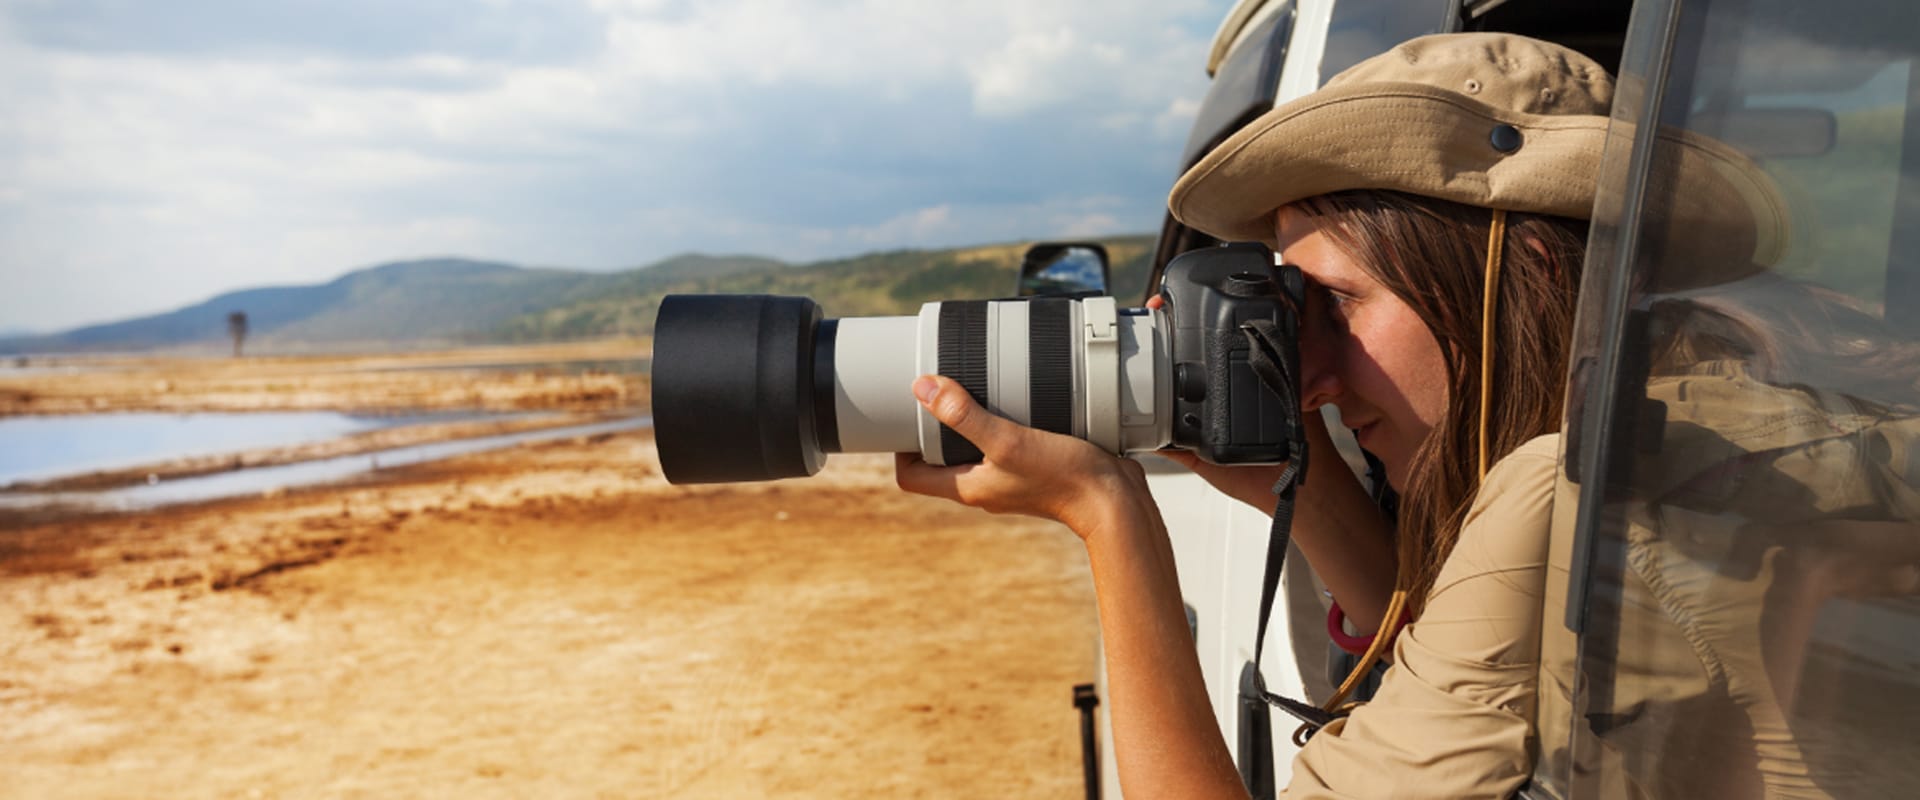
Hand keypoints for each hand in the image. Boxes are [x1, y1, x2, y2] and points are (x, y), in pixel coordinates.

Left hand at [894, 375, 1152, 537]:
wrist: (1115, 501)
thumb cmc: (1063, 477)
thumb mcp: (1007, 440)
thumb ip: (965, 416)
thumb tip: (922, 388)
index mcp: (968, 487)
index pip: (910, 478)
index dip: (900, 449)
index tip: (905, 415)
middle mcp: (985, 487)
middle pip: (940, 461)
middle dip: (933, 429)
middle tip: (938, 392)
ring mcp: (1010, 480)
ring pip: (974, 451)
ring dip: (970, 423)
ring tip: (974, 389)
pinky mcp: (1036, 469)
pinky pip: (1007, 446)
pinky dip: (1003, 423)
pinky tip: (1017, 398)